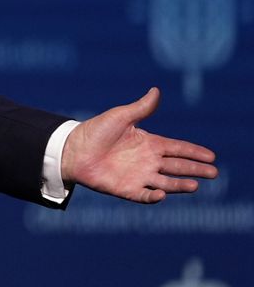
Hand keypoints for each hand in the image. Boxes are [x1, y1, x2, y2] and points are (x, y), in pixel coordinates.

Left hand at [62, 87, 216, 203]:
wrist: (73, 149)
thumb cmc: (95, 131)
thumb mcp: (120, 116)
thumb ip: (141, 108)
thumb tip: (156, 90)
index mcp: (149, 143)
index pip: (177, 148)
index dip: (194, 152)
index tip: (211, 156)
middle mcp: (148, 161)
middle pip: (177, 166)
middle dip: (196, 169)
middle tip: (213, 173)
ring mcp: (138, 176)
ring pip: (166, 182)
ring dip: (180, 185)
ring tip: (195, 185)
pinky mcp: (126, 189)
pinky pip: (144, 195)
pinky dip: (153, 196)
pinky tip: (162, 194)